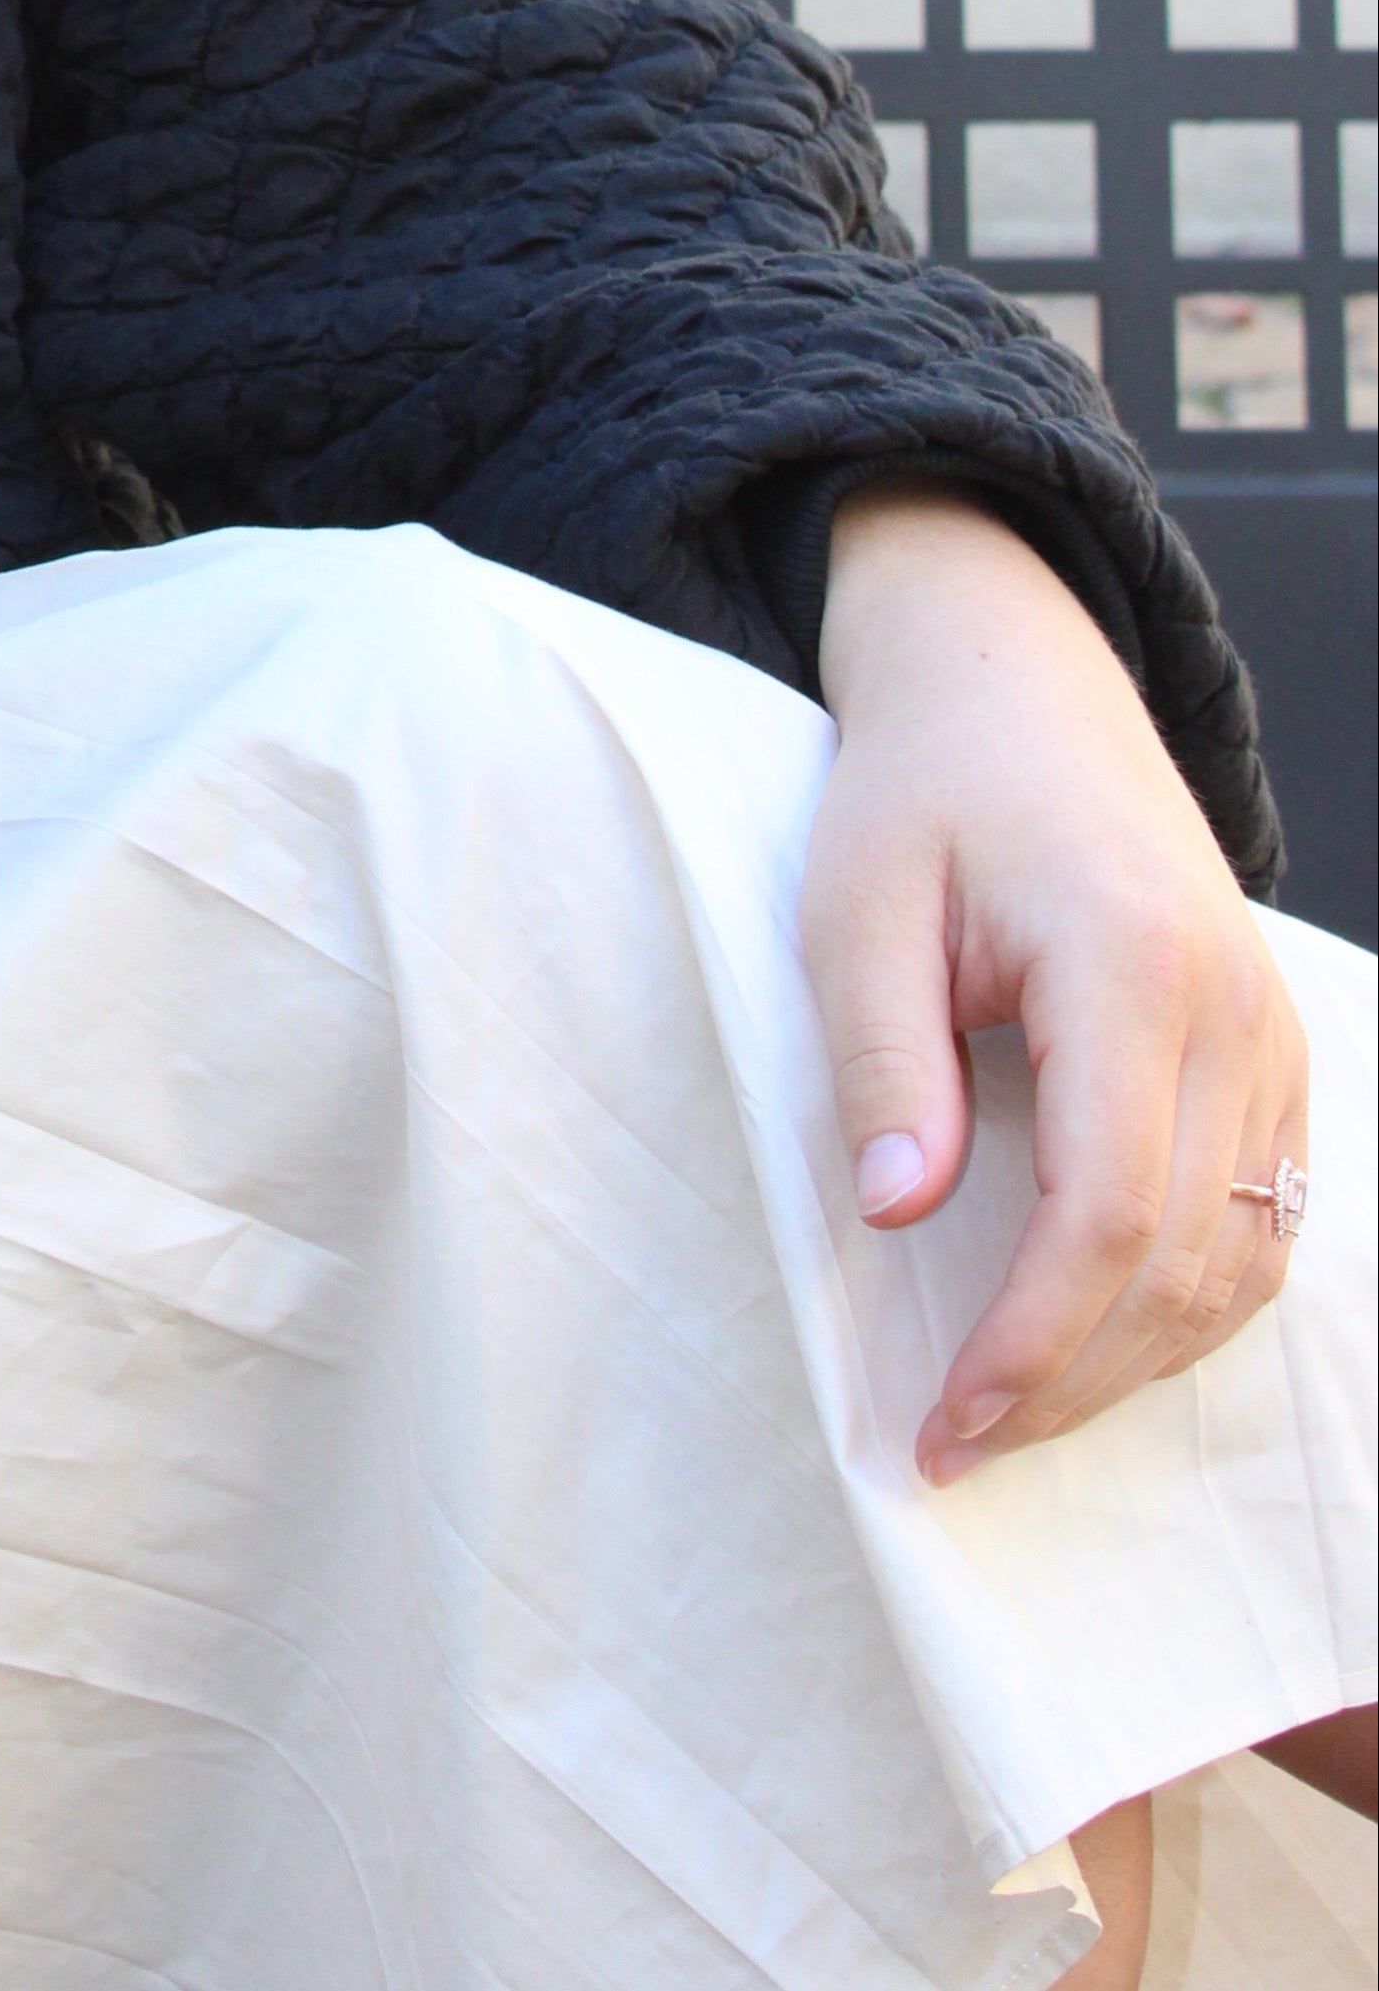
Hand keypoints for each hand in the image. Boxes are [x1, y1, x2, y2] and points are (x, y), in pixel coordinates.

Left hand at [804, 487, 1305, 1488]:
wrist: (1019, 691)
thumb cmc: (923, 792)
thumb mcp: (856, 904)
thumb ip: (885, 1060)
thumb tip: (899, 1218)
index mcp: (1129, 962)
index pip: (1105, 1209)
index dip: (1033, 1340)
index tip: (947, 1420)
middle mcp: (1233, 1008)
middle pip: (1181, 1259)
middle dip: (1071, 1376)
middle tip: (958, 1442)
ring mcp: (1273, 1034)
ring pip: (1237, 1259)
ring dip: (1132, 1359)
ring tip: (1011, 1408)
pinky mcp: (1276, 1054)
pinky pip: (1261, 1219)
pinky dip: (1185, 1301)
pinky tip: (1091, 1334)